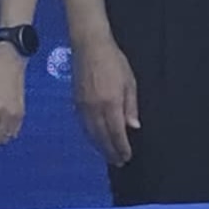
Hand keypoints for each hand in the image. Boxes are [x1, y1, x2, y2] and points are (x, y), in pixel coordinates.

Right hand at [71, 33, 139, 165]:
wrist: (89, 46)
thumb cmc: (113, 61)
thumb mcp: (129, 82)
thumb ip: (130, 106)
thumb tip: (133, 127)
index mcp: (111, 103)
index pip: (116, 133)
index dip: (121, 147)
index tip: (126, 157)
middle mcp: (95, 108)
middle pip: (102, 137)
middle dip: (110, 151)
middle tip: (118, 162)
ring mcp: (83, 106)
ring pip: (91, 133)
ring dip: (99, 146)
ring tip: (108, 155)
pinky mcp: (76, 102)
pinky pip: (83, 125)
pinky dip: (90, 136)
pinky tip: (95, 139)